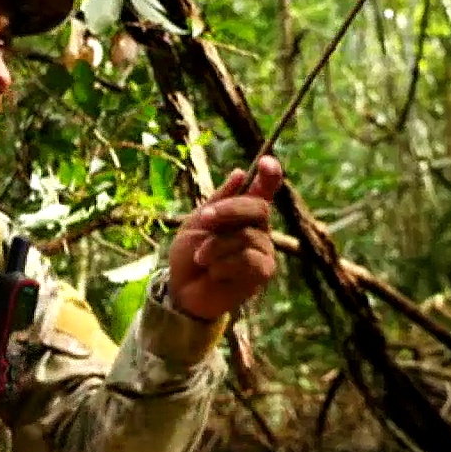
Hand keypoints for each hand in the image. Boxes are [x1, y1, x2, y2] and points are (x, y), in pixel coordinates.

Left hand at [166, 156, 283, 322]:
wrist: (181, 290)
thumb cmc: (189, 255)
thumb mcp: (197, 222)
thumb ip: (218, 201)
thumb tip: (240, 173)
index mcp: (244, 214)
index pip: (264, 190)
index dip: (269, 175)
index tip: (266, 161)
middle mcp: (259, 230)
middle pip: (258, 207)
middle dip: (228, 210)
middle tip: (204, 219)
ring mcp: (264, 251)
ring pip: (246, 236)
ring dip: (216, 246)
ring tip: (201, 258)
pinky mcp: (263, 273)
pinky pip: (247, 260)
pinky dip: (223, 264)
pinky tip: (214, 273)